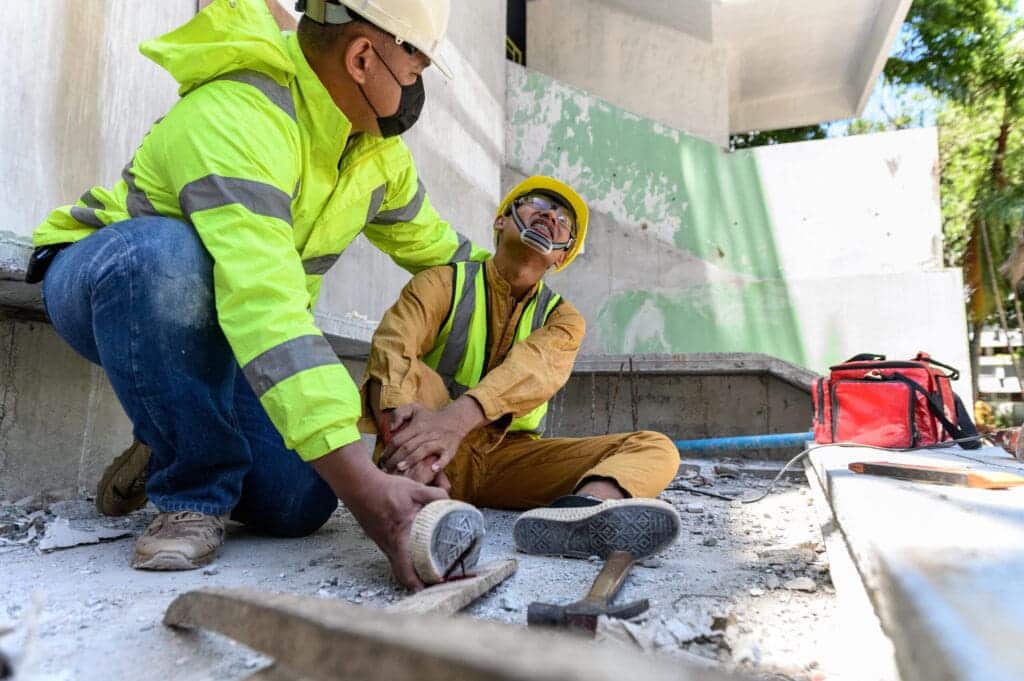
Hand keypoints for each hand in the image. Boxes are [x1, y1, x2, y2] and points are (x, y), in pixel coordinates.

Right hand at [311, 442, 447, 589]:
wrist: (359, 486)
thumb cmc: (385, 489)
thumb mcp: (414, 488)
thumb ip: (435, 495)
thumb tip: (451, 502)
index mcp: (398, 537)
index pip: (405, 570)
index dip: (418, 584)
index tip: (432, 587)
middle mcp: (388, 545)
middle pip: (402, 574)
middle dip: (419, 581)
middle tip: (436, 581)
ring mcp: (382, 543)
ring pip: (398, 565)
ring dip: (412, 570)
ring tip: (430, 570)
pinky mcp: (380, 538)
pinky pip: (394, 555)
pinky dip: (405, 559)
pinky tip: (416, 553)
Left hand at [380, 397, 485, 475]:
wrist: (455, 419)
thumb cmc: (431, 417)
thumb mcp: (414, 409)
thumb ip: (399, 414)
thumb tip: (390, 429)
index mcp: (417, 426)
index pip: (399, 439)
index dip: (388, 450)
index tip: (381, 460)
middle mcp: (427, 434)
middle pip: (408, 446)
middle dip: (395, 458)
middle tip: (386, 469)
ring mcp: (439, 442)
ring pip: (423, 451)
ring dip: (411, 460)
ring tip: (400, 468)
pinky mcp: (450, 449)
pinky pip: (445, 457)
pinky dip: (440, 463)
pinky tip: (433, 469)